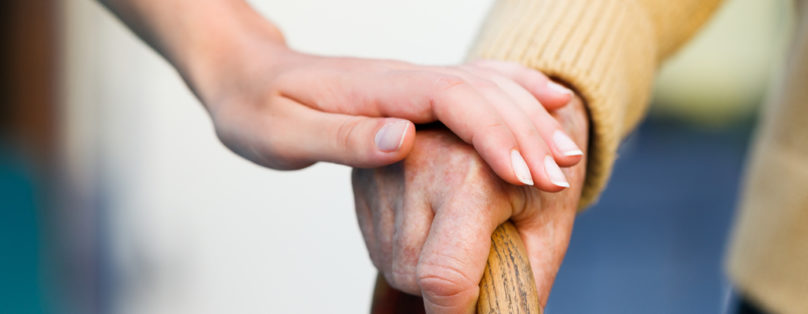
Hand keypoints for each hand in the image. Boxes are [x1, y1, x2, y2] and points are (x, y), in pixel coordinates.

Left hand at [195, 44, 581, 189]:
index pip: (451, 102)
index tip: (524, 173)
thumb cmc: (256, 108)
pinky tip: (547, 99)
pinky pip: (475, 84)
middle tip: (563, 176)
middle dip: (526, 133)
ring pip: (486, 88)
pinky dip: (516, 91)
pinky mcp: (413, 90)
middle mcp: (403, 79)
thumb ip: (344, 139)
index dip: (492, 134)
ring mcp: (411, 81)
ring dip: (530, 117)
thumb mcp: (284, 134)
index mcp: (377, 91)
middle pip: (480, 94)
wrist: (244, 73)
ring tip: (569, 152)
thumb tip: (405, 139)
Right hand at [352, 94, 587, 312]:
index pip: (445, 274)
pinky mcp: (365, 174)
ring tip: (460, 233)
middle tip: (482, 257)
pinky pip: (380, 243)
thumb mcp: (547, 229)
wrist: (511, 115)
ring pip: (394, 263)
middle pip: (415, 274)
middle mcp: (418, 161)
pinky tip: (434, 222)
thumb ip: (524, 283)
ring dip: (425, 268)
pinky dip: (408, 249)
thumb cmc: (536, 172)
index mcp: (471, 173)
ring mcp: (384, 165)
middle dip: (448, 287)